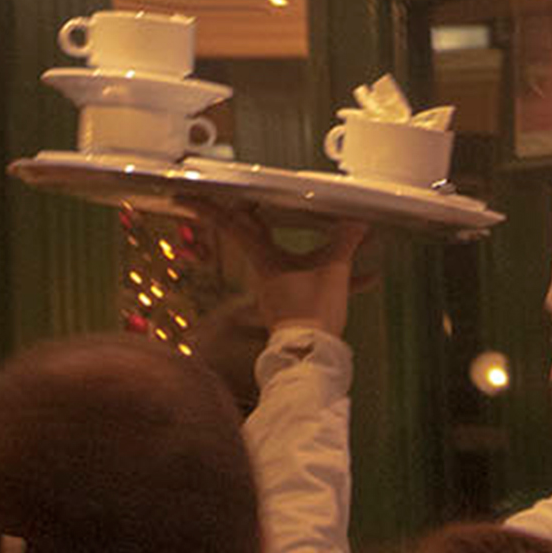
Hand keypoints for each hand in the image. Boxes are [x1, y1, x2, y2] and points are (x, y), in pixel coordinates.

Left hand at [190, 202, 369, 335]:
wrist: (311, 356)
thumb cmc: (311, 313)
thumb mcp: (332, 270)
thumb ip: (345, 242)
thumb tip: (357, 222)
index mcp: (265, 259)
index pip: (232, 226)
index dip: (207, 209)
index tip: (183, 198)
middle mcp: (267, 271)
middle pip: (257, 234)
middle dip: (259, 214)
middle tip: (257, 197)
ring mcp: (280, 287)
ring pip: (295, 256)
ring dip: (319, 245)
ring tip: (347, 232)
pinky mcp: (296, 303)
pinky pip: (316, 281)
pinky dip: (338, 277)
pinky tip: (368, 278)